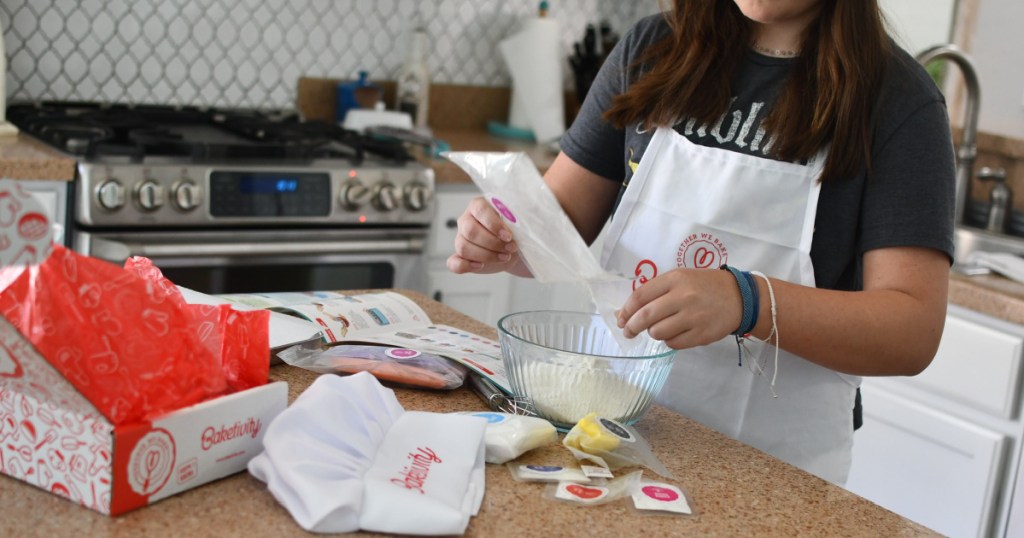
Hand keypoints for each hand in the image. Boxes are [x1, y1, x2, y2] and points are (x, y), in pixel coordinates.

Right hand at [446, 196, 521, 274]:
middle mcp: (466, 220)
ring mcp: (460, 239)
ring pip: (463, 247)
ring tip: (504, 256)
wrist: (512, 249)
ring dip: (486, 255)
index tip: (508, 236)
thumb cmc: (513, 231)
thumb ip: (515, 218)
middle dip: (493, 243)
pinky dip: (466, 266)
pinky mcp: (459, 257)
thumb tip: (516, 220)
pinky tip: (480, 266)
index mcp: (478, 206)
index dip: (494, 224)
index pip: (480, 210)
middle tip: (510, 248)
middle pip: (470, 231)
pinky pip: (454, 263)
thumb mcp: (517, 221)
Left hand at [617, 267, 742, 348]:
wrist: (740, 298)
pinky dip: (669, 341)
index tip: (621, 318)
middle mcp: (683, 297)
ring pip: (658, 332)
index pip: (640, 296)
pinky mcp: (701, 334)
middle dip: (631, 327)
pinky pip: (673, 343)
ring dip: (654, 333)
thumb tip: (625, 311)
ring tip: (660, 328)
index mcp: (675, 279)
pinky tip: (675, 333)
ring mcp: (693, 317)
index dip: (626, 310)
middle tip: (628, 332)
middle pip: (645, 317)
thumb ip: (656, 291)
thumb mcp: (682, 278)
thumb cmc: (705, 286)